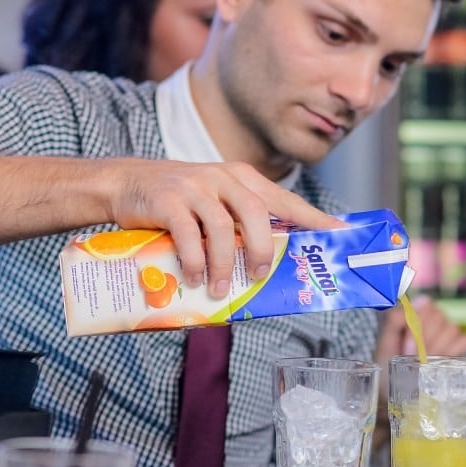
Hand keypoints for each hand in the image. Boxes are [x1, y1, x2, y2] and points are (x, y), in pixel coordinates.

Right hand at [108, 159, 343, 296]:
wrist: (126, 183)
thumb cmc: (179, 202)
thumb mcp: (214, 203)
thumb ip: (239, 224)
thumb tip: (269, 267)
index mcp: (242, 178)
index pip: (285, 200)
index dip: (313, 217)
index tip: (339, 234)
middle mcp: (222, 177)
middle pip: (255, 213)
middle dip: (263, 249)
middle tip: (260, 276)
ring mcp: (194, 187)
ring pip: (222, 228)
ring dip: (225, 264)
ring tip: (219, 289)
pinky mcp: (168, 200)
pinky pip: (188, 234)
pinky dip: (194, 260)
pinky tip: (194, 279)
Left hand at [376, 295, 465, 360]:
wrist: (397, 389)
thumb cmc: (389, 363)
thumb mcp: (386, 342)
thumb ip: (396, 319)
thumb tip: (415, 302)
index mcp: (414, 313)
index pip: (426, 304)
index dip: (418, 324)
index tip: (407, 344)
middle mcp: (432, 319)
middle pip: (439, 317)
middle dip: (425, 340)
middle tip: (413, 356)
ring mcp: (446, 332)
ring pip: (453, 329)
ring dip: (438, 348)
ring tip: (425, 360)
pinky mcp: (459, 346)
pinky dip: (453, 352)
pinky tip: (440, 361)